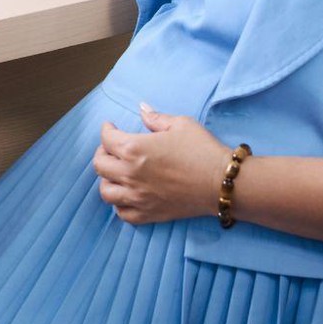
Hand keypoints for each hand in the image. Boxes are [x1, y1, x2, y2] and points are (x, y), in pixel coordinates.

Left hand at [93, 105, 231, 224]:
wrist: (222, 183)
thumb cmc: (202, 150)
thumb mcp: (180, 124)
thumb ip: (156, 118)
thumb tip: (142, 109)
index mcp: (134, 149)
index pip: (106, 138)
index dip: (106, 130)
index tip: (110, 127)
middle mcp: (130, 174)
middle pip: (100, 165)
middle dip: (103, 152)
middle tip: (112, 148)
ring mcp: (138, 197)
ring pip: (106, 192)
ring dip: (107, 180)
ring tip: (117, 173)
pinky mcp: (149, 214)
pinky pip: (122, 213)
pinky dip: (120, 204)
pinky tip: (128, 195)